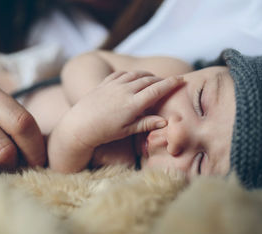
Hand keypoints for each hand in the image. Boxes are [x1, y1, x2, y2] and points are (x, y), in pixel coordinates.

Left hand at [66, 70, 183, 148]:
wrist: (79, 125)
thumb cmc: (104, 131)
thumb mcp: (127, 130)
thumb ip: (146, 123)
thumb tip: (165, 122)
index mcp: (133, 103)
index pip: (157, 89)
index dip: (171, 83)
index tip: (181, 79)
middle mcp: (125, 90)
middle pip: (148, 80)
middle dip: (161, 79)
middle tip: (169, 82)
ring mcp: (114, 85)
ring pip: (136, 74)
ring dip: (147, 75)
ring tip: (154, 79)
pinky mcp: (105, 83)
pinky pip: (122, 74)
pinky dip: (132, 74)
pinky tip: (134, 77)